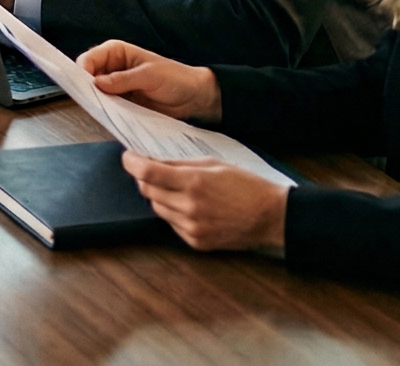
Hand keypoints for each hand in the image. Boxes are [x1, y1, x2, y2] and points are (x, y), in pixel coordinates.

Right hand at [80, 39, 221, 120]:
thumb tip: (97, 83)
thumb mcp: (149, 75)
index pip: (89, 59)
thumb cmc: (175, 78)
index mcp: (116, 52)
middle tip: (90, 102)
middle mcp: (111, 68)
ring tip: (100, 111)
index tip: (83, 86)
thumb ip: (123, 79)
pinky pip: (107, 108)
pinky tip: (108, 118)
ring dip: (96, 103)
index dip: (82, 71)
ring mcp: (115, 88)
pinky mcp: (121, 104)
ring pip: (95, 95)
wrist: (194, 98)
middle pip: (87, 78)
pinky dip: (105, 113)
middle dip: (86, 89)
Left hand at [122, 153, 287, 253]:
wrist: (271, 217)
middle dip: (146, 179)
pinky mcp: (196, 242)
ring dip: (160, 197)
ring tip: (178, 189)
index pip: (147, 174)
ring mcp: (192, 228)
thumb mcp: (214, 164)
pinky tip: (190, 207)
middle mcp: (189, 207)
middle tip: (152, 170)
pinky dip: (174, 214)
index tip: (128, 157)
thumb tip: (152, 161)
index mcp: (194, 183)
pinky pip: (172, 224)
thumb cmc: (245, 185)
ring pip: (157, 208)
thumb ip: (180, 164)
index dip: (132, 163)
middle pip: (148, 191)